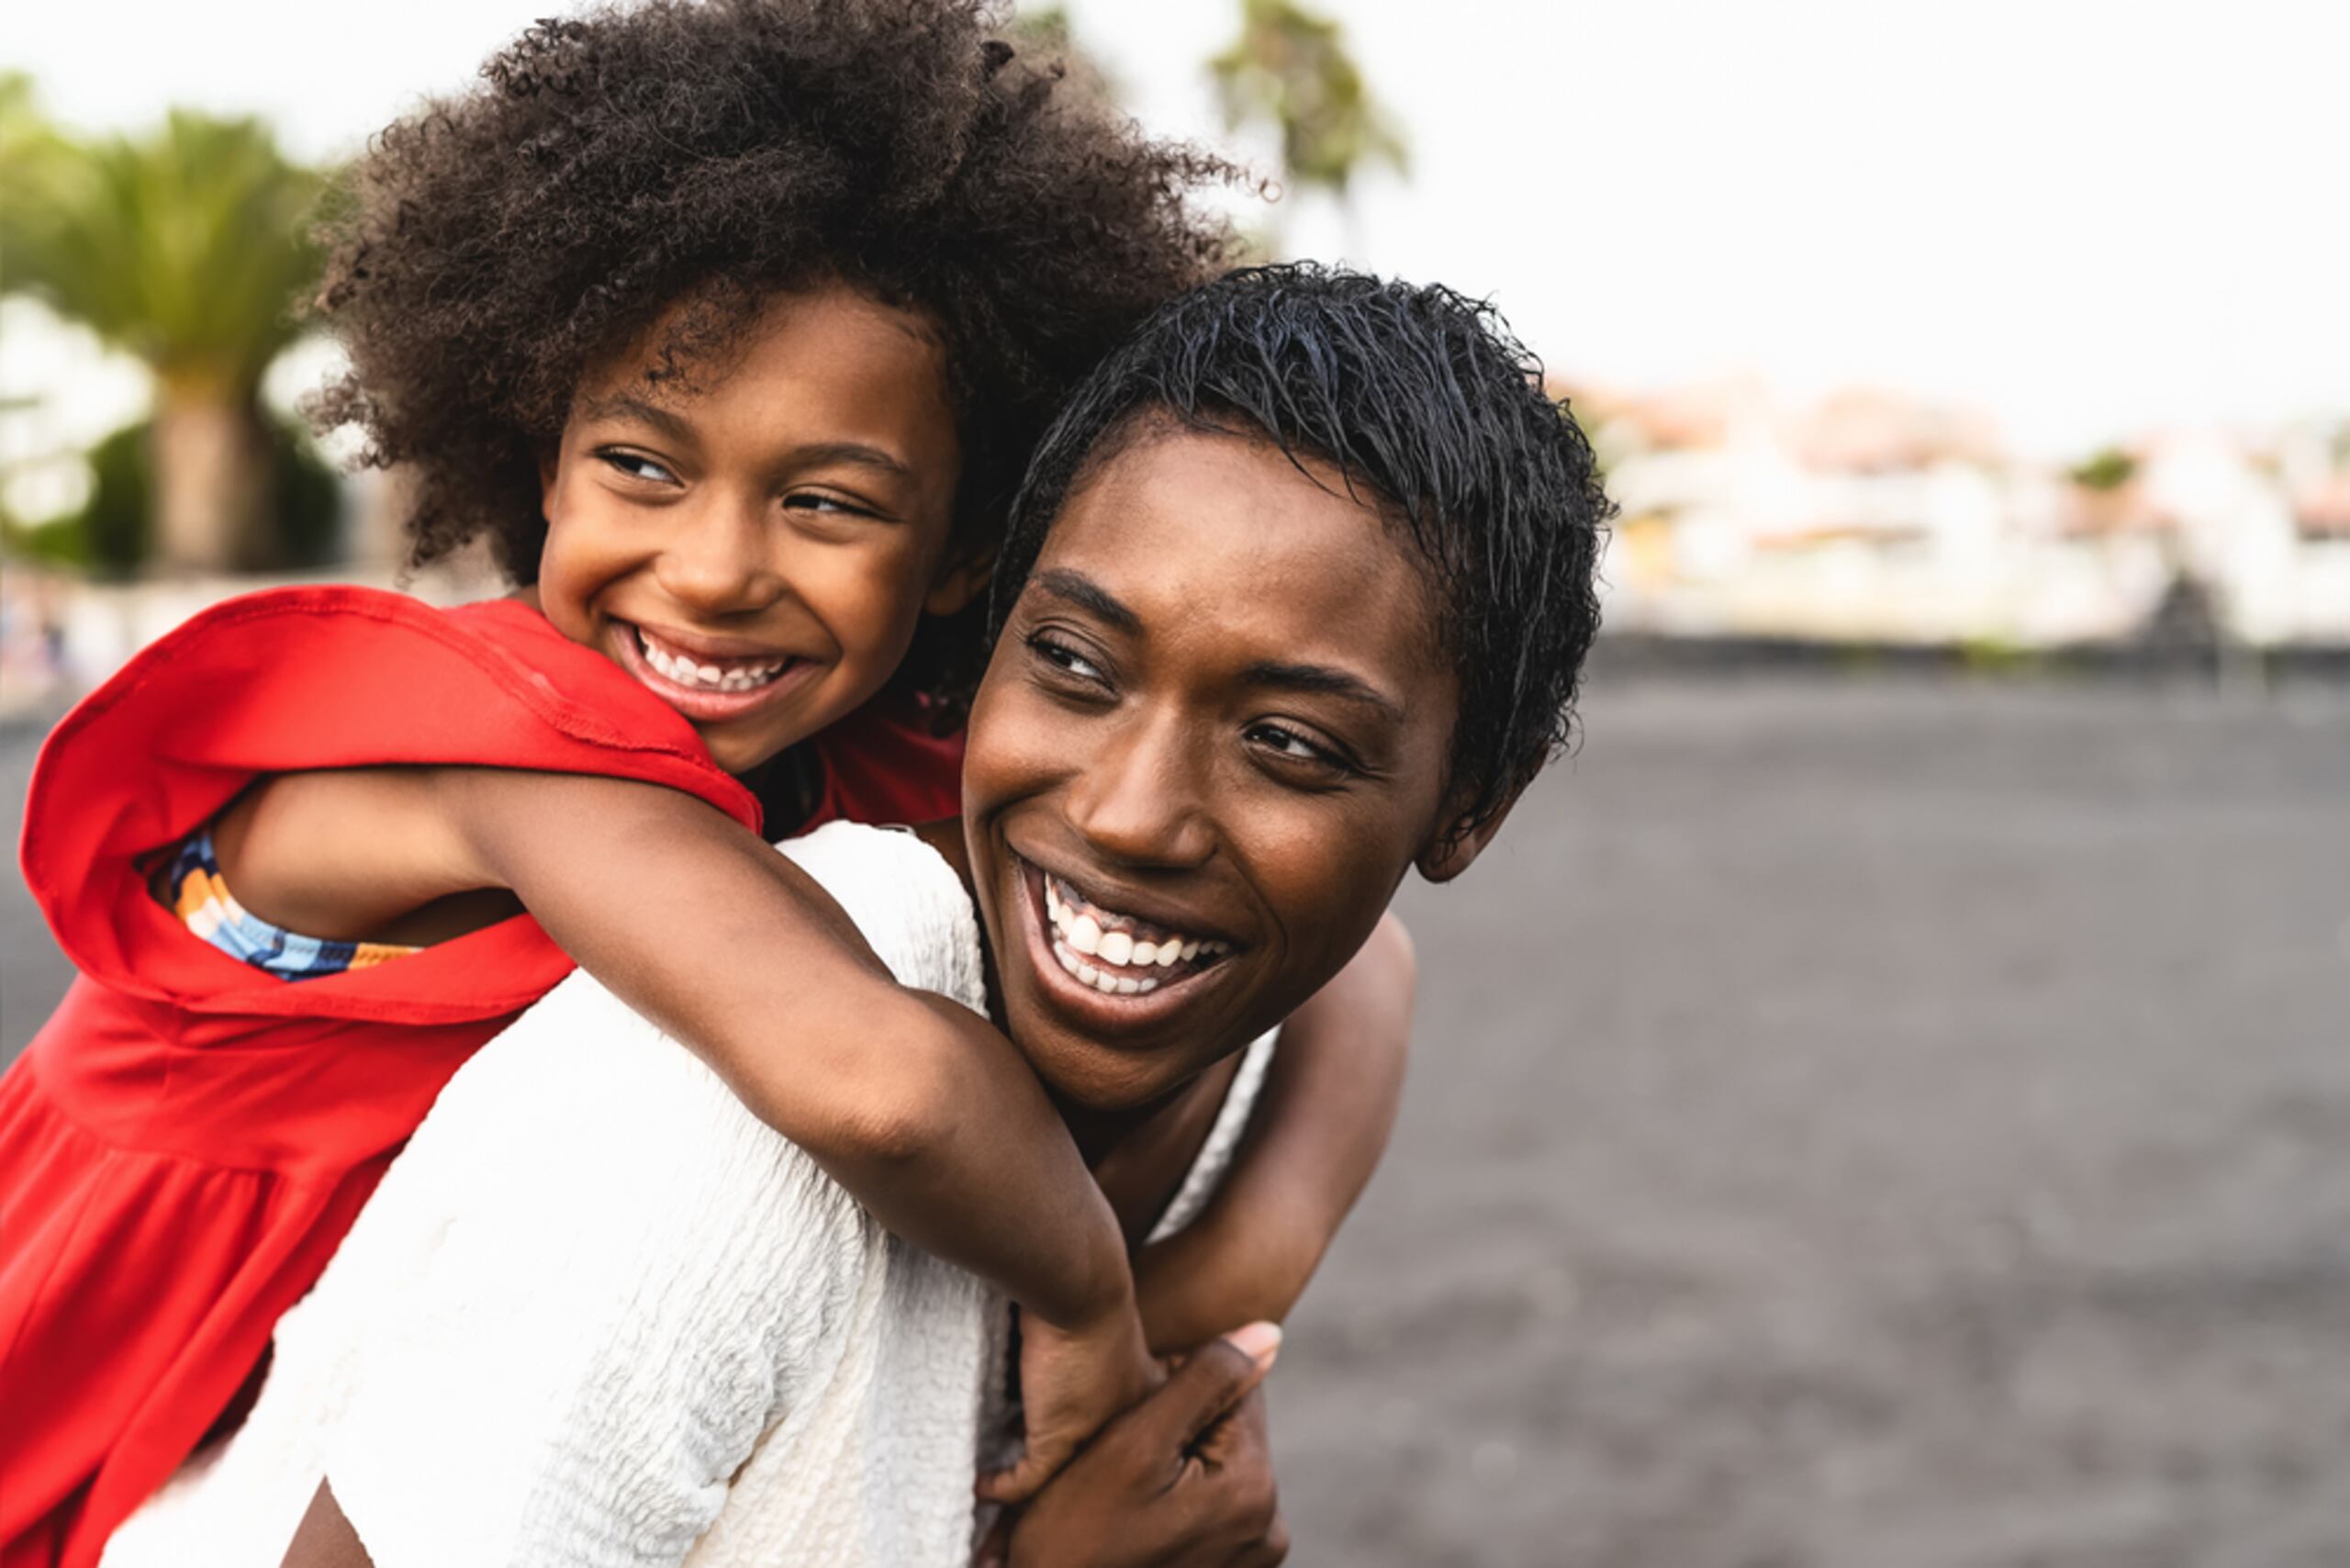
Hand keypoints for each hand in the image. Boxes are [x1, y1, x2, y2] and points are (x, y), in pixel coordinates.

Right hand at [975, 1322, 1288, 1567]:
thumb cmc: (1073, 1534)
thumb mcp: (1132, 1444)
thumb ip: (1205, 1379)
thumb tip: (1270, 1332)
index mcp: (1254, 1489)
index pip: (1234, 1389)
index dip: (1175, 1385)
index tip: (1127, 1418)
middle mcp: (1268, 1528)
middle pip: (1228, 1432)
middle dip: (1179, 1429)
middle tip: (1116, 1458)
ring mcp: (1251, 1559)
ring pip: (1216, 1467)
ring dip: (1175, 1463)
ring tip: (1121, 1492)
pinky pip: (1209, 1508)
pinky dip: (1177, 1500)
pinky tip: (1134, 1518)